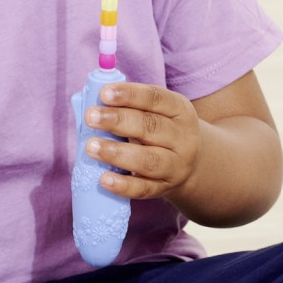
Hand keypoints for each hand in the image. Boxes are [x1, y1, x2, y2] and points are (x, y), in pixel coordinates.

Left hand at [84, 82, 200, 201]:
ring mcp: (176, 165)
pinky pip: (144, 189)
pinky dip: (123, 185)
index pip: (155, 98)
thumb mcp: (155, 113)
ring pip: (148, 160)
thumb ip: (128, 107)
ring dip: (117, 153)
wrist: (192, 165)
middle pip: (151, 127)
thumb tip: (93, 103)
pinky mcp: (164, 188)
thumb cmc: (160, 131)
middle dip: (118, 121)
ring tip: (91, 147)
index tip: (104, 93)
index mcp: (179, 110)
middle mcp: (182, 137)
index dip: (130, 94)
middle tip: (91, 117)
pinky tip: (104, 179)